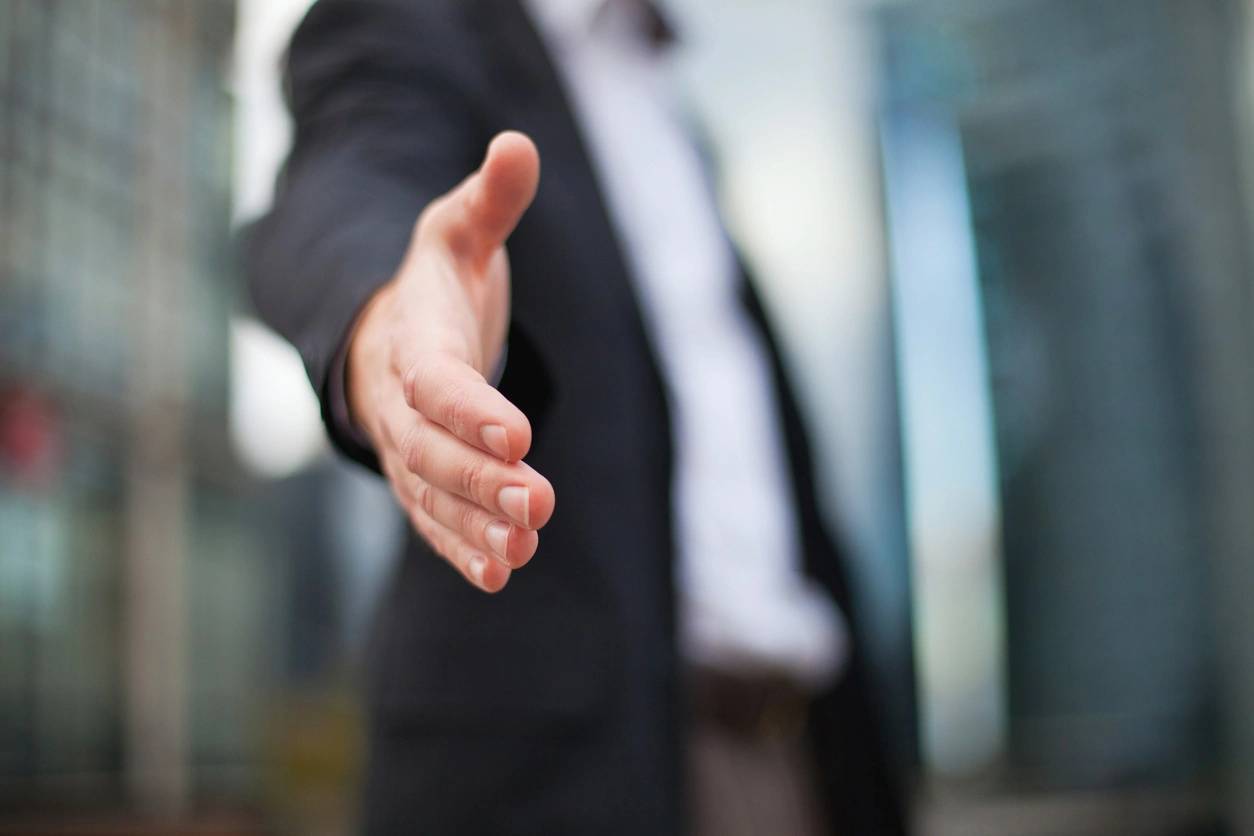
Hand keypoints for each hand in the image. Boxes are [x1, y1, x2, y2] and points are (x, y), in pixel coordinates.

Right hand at [347, 132, 553, 592]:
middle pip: (431, 449)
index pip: (435, 378)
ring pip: (431, 493)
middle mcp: (400, 401)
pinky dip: (461, 547)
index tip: (518, 433)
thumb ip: (491, 199)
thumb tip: (518, 144)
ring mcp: (405, 447)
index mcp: (412, 337)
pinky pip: (432, 519)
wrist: (385, 332)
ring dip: (474, 524)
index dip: (470, 407)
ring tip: (521, 549)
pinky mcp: (419, 479)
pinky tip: (498, 573)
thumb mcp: (460, 231)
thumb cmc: (436, 281)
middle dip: (480, 478)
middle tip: (537, 503)